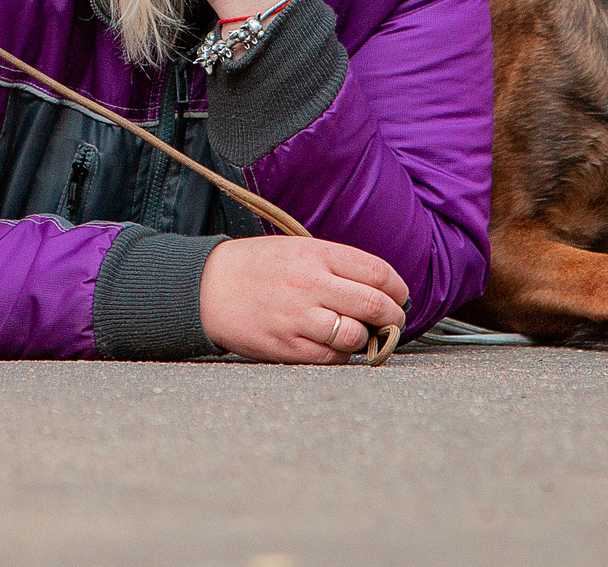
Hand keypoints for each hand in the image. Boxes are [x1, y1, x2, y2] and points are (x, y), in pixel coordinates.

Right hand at [198, 237, 407, 363]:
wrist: (207, 286)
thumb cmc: (258, 267)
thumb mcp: (298, 250)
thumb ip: (337, 266)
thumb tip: (381, 290)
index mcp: (316, 255)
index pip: (377, 272)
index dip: (398, 289)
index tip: (399, 296)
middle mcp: (310, 284)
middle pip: (373, 305)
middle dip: (393, 317)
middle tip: (393, 321)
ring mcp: (297, 317)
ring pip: (355, 335)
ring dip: (366, 339)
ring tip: (360, 334)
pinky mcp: (286, 346)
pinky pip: (331, 357)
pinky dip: (341, 355)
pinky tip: (334, 345)